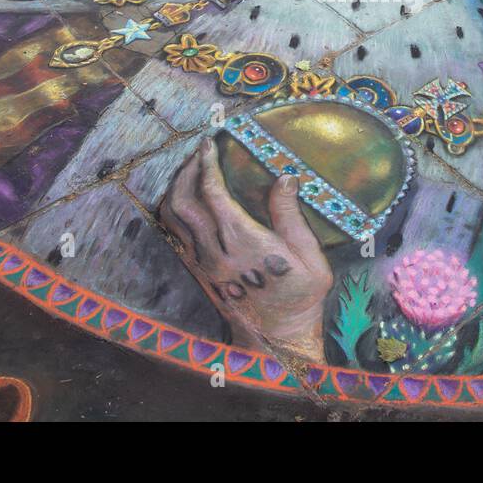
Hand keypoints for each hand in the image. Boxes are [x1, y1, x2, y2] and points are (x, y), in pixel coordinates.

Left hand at [159, 137, 333, 362]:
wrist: (278, 338)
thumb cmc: (302, 295)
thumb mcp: (310, 256)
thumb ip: (291, 216)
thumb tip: (285, 177)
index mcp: (244, 243)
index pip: (213, 195)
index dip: (207, 165)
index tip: (209, 143)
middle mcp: (216, 252)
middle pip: (184, 202)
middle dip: (188, 170)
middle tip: (200, 150)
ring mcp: (203, 263)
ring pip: (173, 218)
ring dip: (176, 188)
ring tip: (191, 169)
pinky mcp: (198, 272)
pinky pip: (175, 234)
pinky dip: (175, 210)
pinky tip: (187, 198)